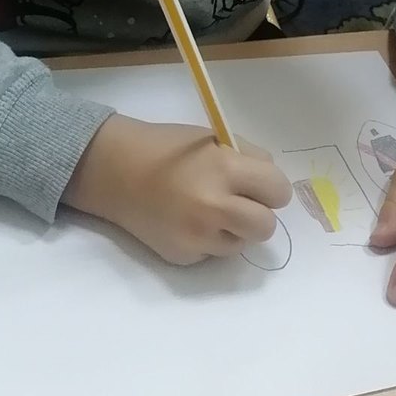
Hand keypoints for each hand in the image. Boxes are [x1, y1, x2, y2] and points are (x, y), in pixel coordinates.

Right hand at [63, 115, 292, 263]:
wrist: (117, 171)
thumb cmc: (170, 148)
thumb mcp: (215, 139)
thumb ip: (249, 158)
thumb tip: (271, 185)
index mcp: (225, 169)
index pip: (277, 191)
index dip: (271, 188)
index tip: (260, 185)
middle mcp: (214, 207)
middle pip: (266, 227)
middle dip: (259, 214)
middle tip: (242, 202)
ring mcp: (197, 237)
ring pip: (241, 244)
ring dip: (234, 230)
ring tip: (210, 210)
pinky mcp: (183, 257)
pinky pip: (213, 253)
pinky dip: (208, 240)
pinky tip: (187, 221)